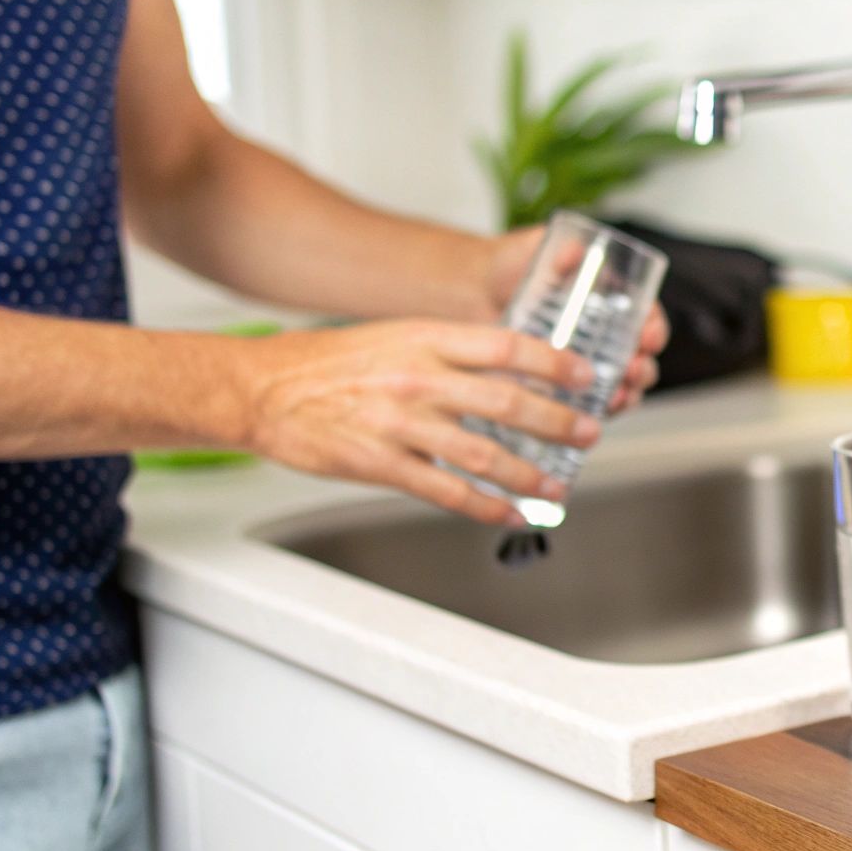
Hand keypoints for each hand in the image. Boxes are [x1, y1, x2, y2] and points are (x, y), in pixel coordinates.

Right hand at [237, 320, 600, 524]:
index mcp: (425, 338)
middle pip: (507, 403)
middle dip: (558, 423)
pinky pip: (447, 491)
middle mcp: (418, 378)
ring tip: (558, 486)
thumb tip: (513, 370)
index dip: (554, 363)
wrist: (262, 389)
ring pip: (483, 454)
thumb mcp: (398, 336)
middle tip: (589, 433)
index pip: (507, 346)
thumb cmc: (330, 362)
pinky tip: (512, 514)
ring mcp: (400, 424)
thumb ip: (451, 351)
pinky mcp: (380, 464)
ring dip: (530, 474)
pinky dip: (486, 507)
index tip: (587, 375)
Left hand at [482, 226, 669, 413]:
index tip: (649, 337)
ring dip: (627, 394)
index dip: (654, 328)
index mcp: (611, 298)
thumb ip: (559, 251)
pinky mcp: (564, 384)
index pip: (646, 316)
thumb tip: (575, 249)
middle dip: (644, 368)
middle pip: (640, 357)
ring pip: (622, 384)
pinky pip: (591, 404)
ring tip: (617, 396)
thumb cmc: (510, 264)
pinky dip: (598, 411)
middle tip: (633, 371)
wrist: (472, 290)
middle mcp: (604, 332)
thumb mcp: (537, 249)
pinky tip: (596, 413)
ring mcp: (586, 361)